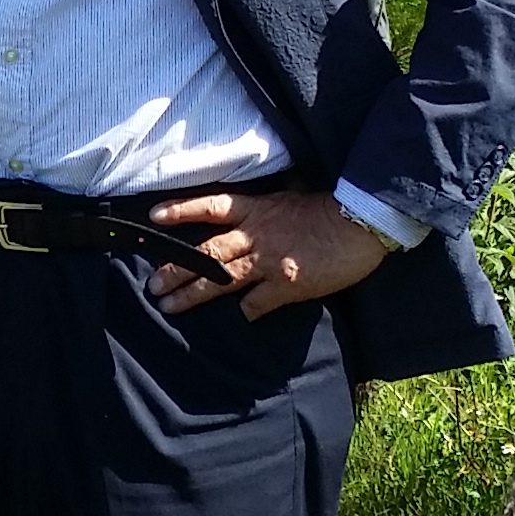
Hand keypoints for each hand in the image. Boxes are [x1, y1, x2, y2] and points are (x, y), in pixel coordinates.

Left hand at [144, 191, 394, 320]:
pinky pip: (257, 303)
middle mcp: (257, 234)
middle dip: (175, 269)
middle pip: (206, 253)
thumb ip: (265, 207)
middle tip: (152, 285)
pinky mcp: (286, 284)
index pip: (210, 206)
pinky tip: (240, 319)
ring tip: (169, 306)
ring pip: (222, 279)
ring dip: (192, 295)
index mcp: (258, 208)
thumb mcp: (291, 196)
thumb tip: (248, 210)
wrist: (362, 224)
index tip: (153, 218)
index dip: (180, 211)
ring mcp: (270, 261)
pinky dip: (246, 312)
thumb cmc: (330, 208)